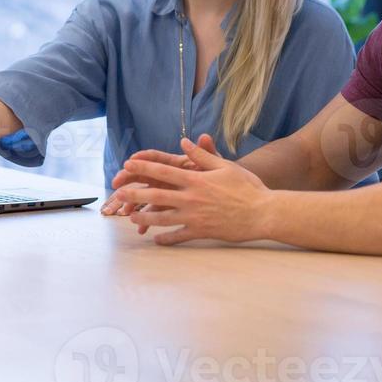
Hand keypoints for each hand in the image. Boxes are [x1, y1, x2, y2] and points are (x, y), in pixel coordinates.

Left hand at [113, 138, 271, 244]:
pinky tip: (156, 239)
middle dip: (134, 194)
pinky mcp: (202, 231)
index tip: (127, 165)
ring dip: (144, 217)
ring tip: (131, 217)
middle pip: (156, 196)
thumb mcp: (225, 166)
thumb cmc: (247, 187)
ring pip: (163, 218)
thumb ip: (202, 156)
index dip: (143, 168)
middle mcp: (191, 198)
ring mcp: (195, 216)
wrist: (264, 213)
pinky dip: (166, 238)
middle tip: (117, 194)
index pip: (163, 171)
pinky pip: (179, 236)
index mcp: (195, 179)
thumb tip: (185, 142)